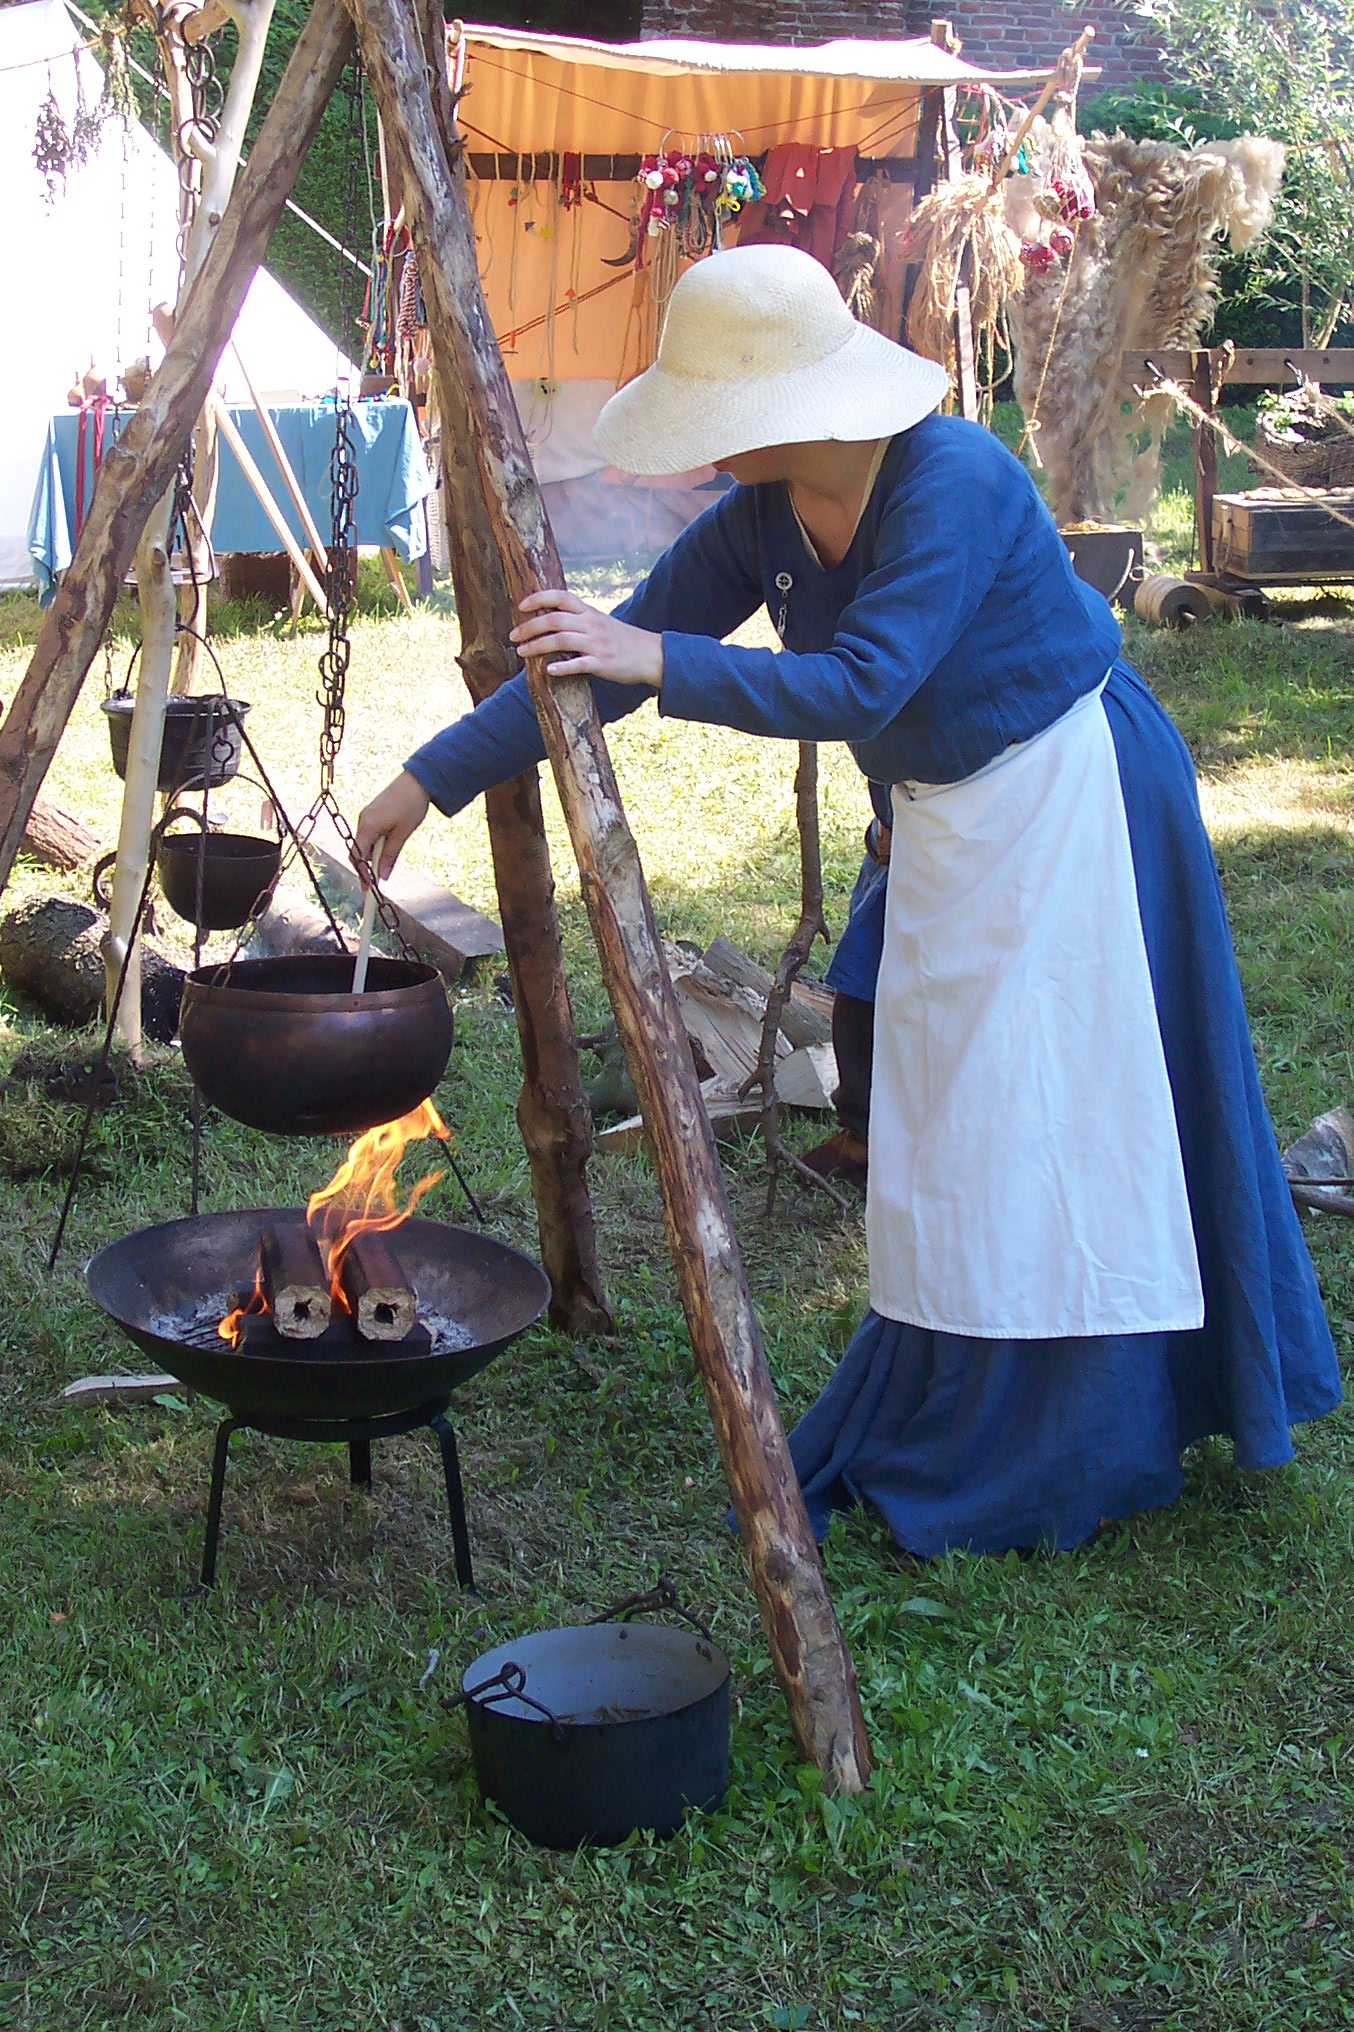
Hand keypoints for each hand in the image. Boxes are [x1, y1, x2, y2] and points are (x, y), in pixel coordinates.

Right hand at [354, 770, 428, 881]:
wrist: (417, 780)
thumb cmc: (411, 805)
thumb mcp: (403, 834)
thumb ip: (390, 855)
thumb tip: (383, 877)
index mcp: (368, 825)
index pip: (357, 855)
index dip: (361, 873)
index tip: (368, 888)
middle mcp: (362, 820)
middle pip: (357, 850)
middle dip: (364, 867)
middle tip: (374, 883)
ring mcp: (366, 816)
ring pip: (363, 843)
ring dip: (371, 856)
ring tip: (383, 867)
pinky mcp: (371, 813)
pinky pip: (368, 834)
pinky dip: (374, 846)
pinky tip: (385, 850)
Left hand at [509, 589, 662, 687]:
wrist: (651, 655)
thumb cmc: (622, 640)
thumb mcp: (601, 622)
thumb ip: (579, 620)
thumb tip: (551, 621)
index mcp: (589, 612)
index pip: (560, 597)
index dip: (539, 598)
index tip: (521, 605)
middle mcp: (591, 624)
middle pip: (554, 619)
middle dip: (529, 627)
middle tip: (513, 637)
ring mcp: (596, 644)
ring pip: (561, 640)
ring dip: (538, 645)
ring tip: (522, 653)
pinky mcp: (602, 663)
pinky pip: (579, 664)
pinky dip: (562, 667)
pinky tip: (549, 670)